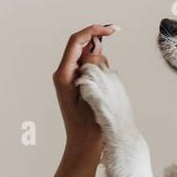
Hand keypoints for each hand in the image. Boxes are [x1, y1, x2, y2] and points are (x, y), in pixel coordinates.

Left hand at [53, 23, 116, 158]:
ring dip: (102, 66)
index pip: (76, 41)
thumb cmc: (89, 126)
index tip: (113, 30)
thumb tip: (94, 48)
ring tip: (104, 91)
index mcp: (63, 74)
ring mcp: (70, 78)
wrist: (84, 146)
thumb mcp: (93, 94)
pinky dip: (101, 73)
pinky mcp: (78, 84)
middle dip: (99, 52)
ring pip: (89, 58)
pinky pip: (91, 69)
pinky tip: (103, 92)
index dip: (94, 30)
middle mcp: (64, 73)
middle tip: (107, 75)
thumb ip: (93, 69)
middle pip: (83, 47)